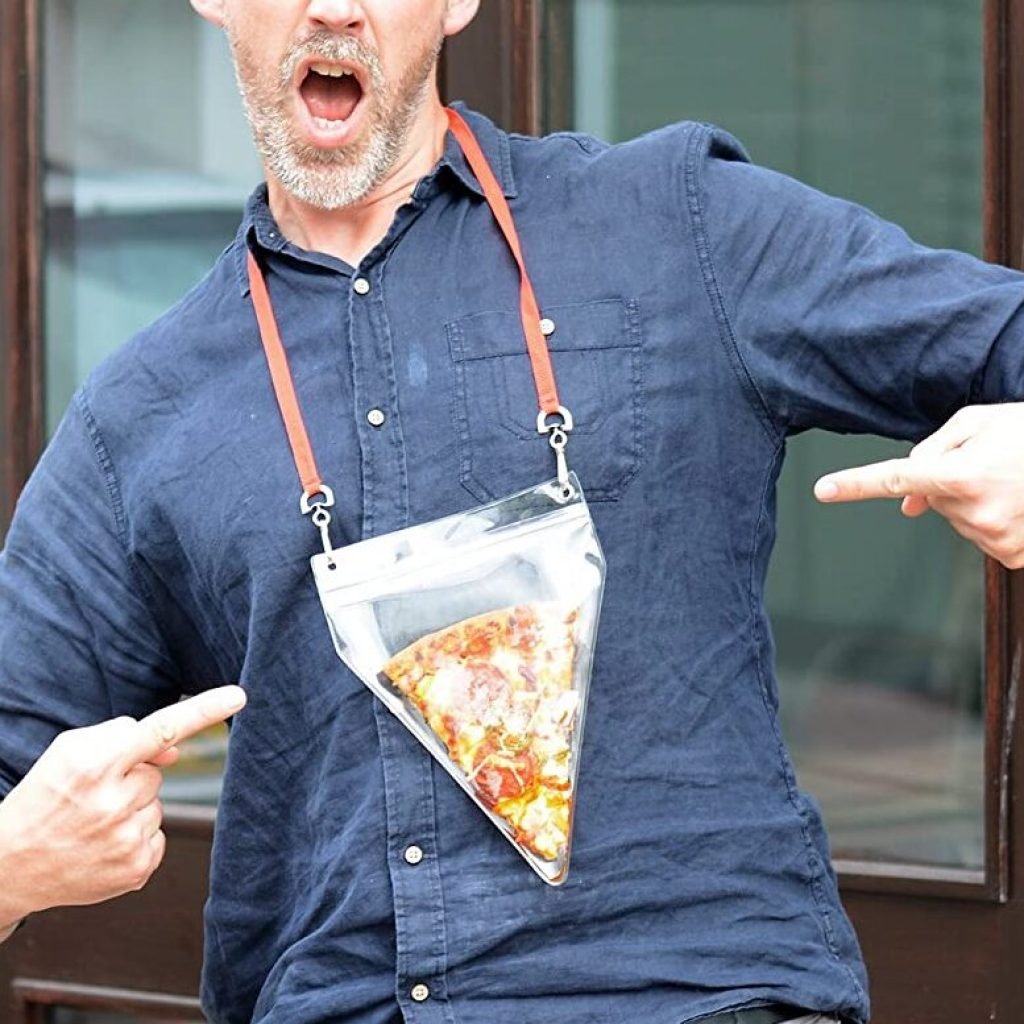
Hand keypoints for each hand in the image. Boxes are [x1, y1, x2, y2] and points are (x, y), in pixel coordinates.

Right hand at [0, 685, 245, 932]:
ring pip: (157, 803)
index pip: (159, 730)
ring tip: (93, 822)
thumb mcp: (69, 752)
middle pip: (156, 771)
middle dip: (131, 776)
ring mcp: (126, 840)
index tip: (239, 695)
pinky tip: (103, 844)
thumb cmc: (44, 798)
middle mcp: (113, 803)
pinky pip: (158, 835)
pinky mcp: (136, 869)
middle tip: (92, 796)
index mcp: (92, 765)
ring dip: (133, 807)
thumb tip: (174, 749)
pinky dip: (136, 836)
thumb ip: (122, 737)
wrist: (9, 866)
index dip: (203, 710)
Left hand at [813, 404, 1023, 568]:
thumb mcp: (978, 422)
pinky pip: (981, 537)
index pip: (895, 479)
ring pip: (955, 519)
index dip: (855, 484)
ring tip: (1011, 480)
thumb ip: (931, 453)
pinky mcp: (1014, 555)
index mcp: (962, 474)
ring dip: (972, 500)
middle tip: (993, 463)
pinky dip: (993, 520)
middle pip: (931, 499)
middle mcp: (975, 511)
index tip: (823, 489)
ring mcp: (996, 538)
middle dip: (949, 481)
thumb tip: (905, 503)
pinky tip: (1019, 503)